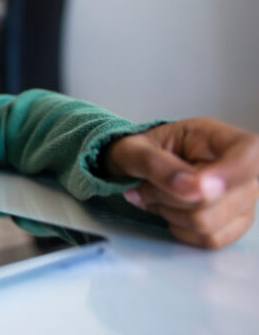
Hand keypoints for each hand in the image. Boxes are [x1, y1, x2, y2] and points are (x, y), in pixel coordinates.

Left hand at [101, 118, 258, 248]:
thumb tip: (190, 188)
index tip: (198, 185)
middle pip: (217, 199)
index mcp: (216, 137)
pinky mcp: (235, 224)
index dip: (230, 173)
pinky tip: (169, 212)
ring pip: (209, 224)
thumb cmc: (137, 153)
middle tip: (148, 185)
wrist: (130, 171)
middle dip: (170, 197)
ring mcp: (243, 198)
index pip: (250, 151)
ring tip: (156, 197)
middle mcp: (239, 168)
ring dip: (170, 213)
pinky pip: (209, 240)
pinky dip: (180, 230)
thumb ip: (158, 164)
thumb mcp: (134, 150)